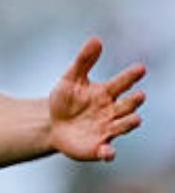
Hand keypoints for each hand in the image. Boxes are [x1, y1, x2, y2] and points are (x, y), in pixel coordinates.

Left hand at [49, 37, 145, 161]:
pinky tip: (108, 152)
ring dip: (129, 124)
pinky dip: (108, 153)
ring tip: (135, 119)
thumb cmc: (66, 100)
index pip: (122, 82)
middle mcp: (112, 111)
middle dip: (134, 101)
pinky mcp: (98, 148)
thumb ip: (83, 61)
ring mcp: (107, 130)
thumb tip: (96, 39)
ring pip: (122, 127)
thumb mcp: (70, 80)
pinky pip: (106, 151)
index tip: (140, 68)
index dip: (131, 76)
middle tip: (140, 95)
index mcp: (106, 93)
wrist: (52, 125)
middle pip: (127, 106)